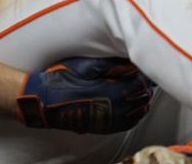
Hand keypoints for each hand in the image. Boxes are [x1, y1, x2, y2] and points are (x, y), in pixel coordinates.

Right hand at [16, 57, 153, 133]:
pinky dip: (135, 113)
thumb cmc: (63, 80)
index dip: (142, 74)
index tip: (140, 66)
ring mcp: (110, 121)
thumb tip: (130, 64)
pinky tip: (132, 105)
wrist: (46, 101)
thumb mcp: (86, 65)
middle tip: (141, 74)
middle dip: (144, 86)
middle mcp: (114, 109)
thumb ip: (111, 64)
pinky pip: (129, 123)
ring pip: (139, 112)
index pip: (140, 84)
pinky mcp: (105, 127)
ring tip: (138, 88)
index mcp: (111, 92)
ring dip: (141, 99)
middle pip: (142, 98)